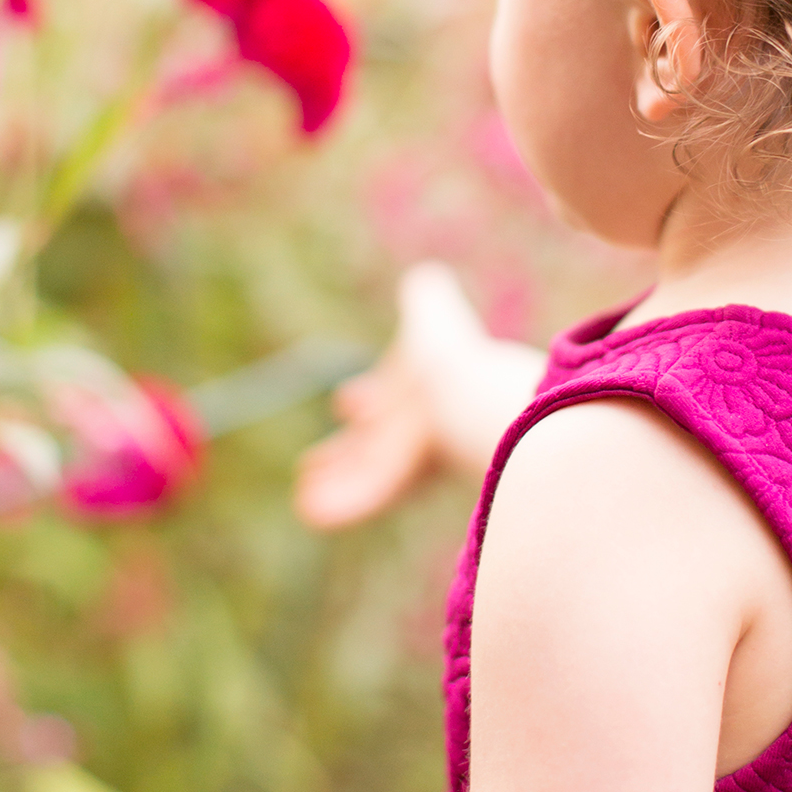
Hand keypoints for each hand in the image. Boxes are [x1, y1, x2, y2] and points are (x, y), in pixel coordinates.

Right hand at [294, 263, 543, 530]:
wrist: (484, 410)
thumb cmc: (464, 364)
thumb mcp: (437, 325)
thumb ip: (428, 303)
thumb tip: (424, 278)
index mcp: (437, 394)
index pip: (400, 399)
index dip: (374, 401)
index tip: (345, 401)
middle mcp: (429, 431)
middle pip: (380, 448)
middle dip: (347, 454)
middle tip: (312, 465)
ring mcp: (417, 461)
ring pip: (372, 476)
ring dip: (338, 487)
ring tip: (307, 503)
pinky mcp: (403, 485)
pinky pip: (369, 494)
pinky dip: (343, 503)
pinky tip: (312, 513)